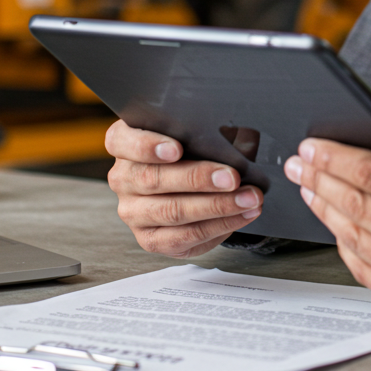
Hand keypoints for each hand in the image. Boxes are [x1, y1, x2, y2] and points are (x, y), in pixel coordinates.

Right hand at [105, 119, 262, 256]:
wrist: (192, 184)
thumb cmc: (194, 148)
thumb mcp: (197, 132)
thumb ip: (209, 131)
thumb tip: (245, 136)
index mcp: (124, 143)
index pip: (124, 141)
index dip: (148, 146)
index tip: (177, 149)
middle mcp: (122, 178)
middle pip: (153, 179)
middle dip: (198, 178)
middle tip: (232, 177)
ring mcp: (133, 212)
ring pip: (171, 211)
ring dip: (216, 206)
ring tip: (248, 198)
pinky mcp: (150, 239)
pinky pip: (184, 237)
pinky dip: (219, 225)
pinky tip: (242, 214)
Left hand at [283, 111, 370, 323]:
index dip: (336, 158)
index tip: (313, 147)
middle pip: (355, 204)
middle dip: (320, 179)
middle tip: (299, 164)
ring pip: (354, 237)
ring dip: (326, 210)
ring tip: (310, 189)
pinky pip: (366, 270)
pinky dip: (345, 245)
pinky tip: (337, 225)